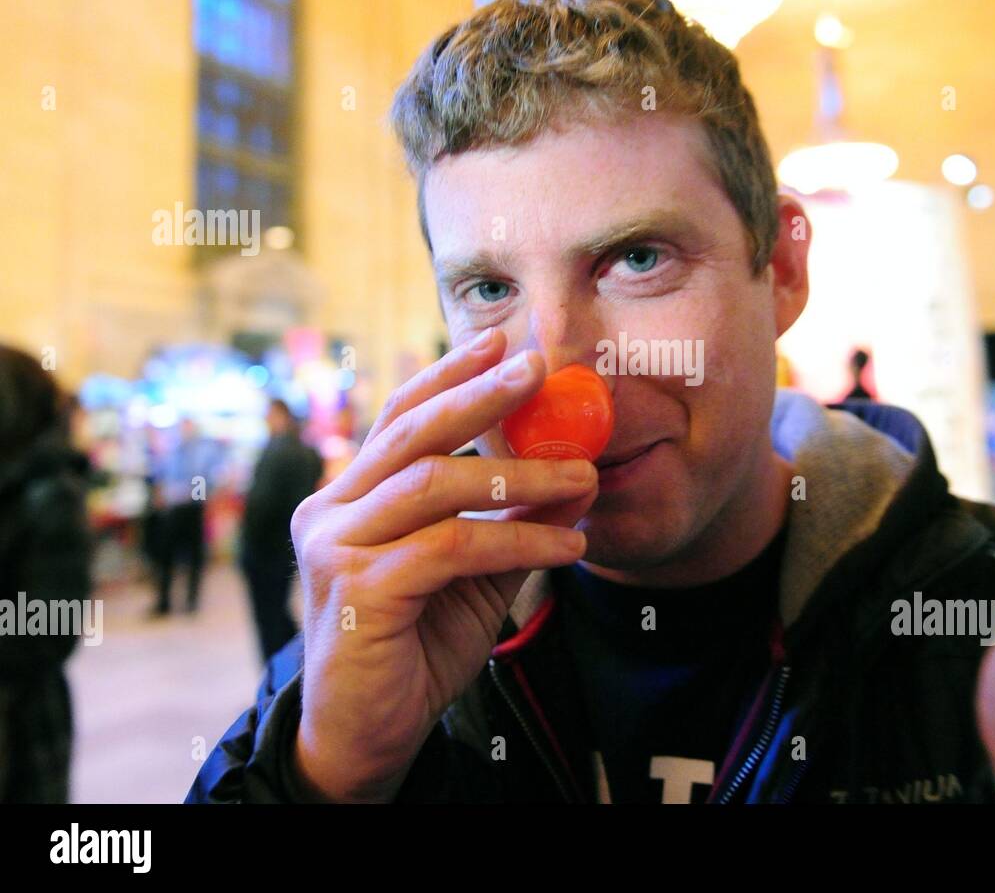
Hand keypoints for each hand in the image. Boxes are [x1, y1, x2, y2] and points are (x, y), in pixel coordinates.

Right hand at [288, 329, 597, 801]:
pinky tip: (566, 546)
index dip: (448, 374)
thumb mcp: (474, 573)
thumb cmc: (416, 643)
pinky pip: (452, 546)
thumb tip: (578, 475)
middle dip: (479, 393)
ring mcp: (337, 547)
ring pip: (436, 484)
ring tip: (584, 478)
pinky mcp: (359, 590)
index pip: (400, 417)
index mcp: (350, 495)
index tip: (500, 340)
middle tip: (540, 365)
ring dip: (520, 477)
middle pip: (411, 432)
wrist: (369, 733)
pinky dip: (517, 540)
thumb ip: (513, 523)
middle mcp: (330, 510)